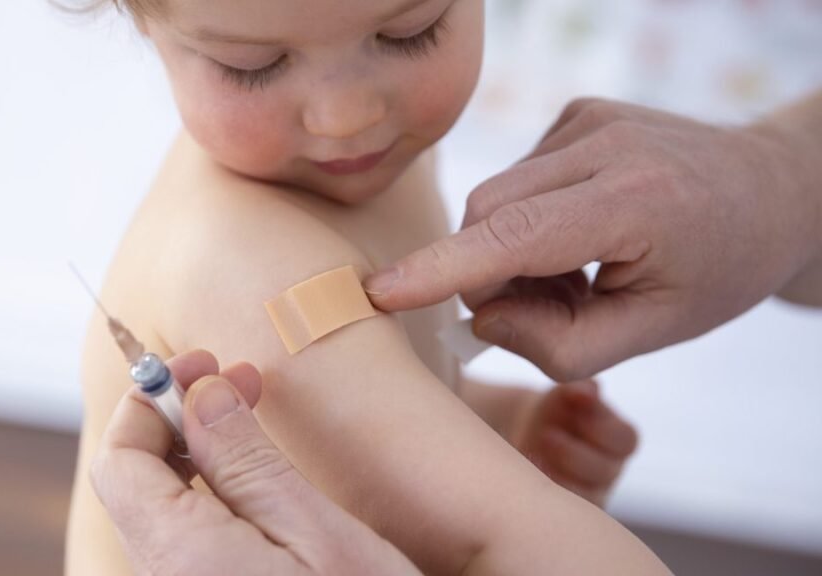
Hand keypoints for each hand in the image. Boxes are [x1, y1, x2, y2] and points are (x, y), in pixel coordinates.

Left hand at [89, 350, 421, 575]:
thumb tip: (200, 393)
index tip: (203, 365)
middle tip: (235, 382)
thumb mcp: (316, 534)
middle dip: (176, 419)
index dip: (150, 400)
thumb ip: (246, 463)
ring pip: (160, 509)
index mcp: (181, 556)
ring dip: (196, 454)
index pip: (120, 459)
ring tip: (249, 422)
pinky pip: (184, 541)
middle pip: (134, 481)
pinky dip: (209, 495)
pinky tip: (253, 483)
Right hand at [365, 97, 821, 380]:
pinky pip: (515, 181)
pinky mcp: (576, 114)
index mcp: (637, 202)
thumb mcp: (654, 333)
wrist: (769, 191)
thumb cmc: (716, 270)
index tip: (382, 292)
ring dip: (511, 249)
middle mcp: (606, 144)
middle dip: (491, 274)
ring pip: (495, 199)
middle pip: (489, 215)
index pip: (517, 235)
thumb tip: (481, 315)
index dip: (444, 268)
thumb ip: (561, 345)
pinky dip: (527, 221)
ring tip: (576, 270)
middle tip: (547, 308)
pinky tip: (577, 234)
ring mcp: (587, 119)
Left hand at [509, 380, 637, 507]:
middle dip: (574, 453)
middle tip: (546, 434)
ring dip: (557, 476)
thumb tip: (591, 389)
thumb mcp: (568, 392)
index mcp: (620, 440)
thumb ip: (581, 389)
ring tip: (531, 453)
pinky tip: (523, 474)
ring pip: (585, 496)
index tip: (574, 412)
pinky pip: (562, 510)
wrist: (530, 428)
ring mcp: (592, 491)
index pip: (625, 440)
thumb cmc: (558, 408)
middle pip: (605, 471)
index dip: (601, 427)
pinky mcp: (569, 507)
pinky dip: (543, 493)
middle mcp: (611, 469)